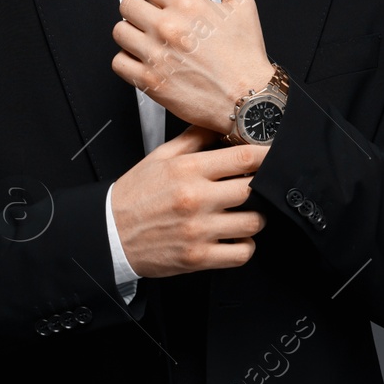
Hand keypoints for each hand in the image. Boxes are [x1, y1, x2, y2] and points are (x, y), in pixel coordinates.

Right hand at [110, 123, 268, 277]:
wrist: (110, 233)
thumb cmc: (135, 196)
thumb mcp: (160, 157)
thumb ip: (193, 139)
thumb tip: (221, 125)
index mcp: (187, 171)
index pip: (242, 158)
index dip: (266, 155)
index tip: (273, 155)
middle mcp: (195, 199)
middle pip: (253, 189)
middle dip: (260, 187)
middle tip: (256, 186)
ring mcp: (198, 230)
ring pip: (254, 222)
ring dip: (255, 218)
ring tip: (244, 213)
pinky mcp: (199, 257)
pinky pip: (242, 253)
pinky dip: (245, 246)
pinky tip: (235, 237)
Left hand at [111, 0, 274, 133]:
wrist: (248, 99)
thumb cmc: (245, 54)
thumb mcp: (241, 2)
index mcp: (187, 4)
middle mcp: (167, 28)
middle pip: (127, 3)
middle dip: (140, 8)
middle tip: (154, 19)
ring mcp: (156, 55)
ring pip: (119, 31)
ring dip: (132, 33)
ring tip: (149, 40)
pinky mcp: (149, 82)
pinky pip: (118, 62)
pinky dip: (128, 61)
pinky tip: (145, 60)